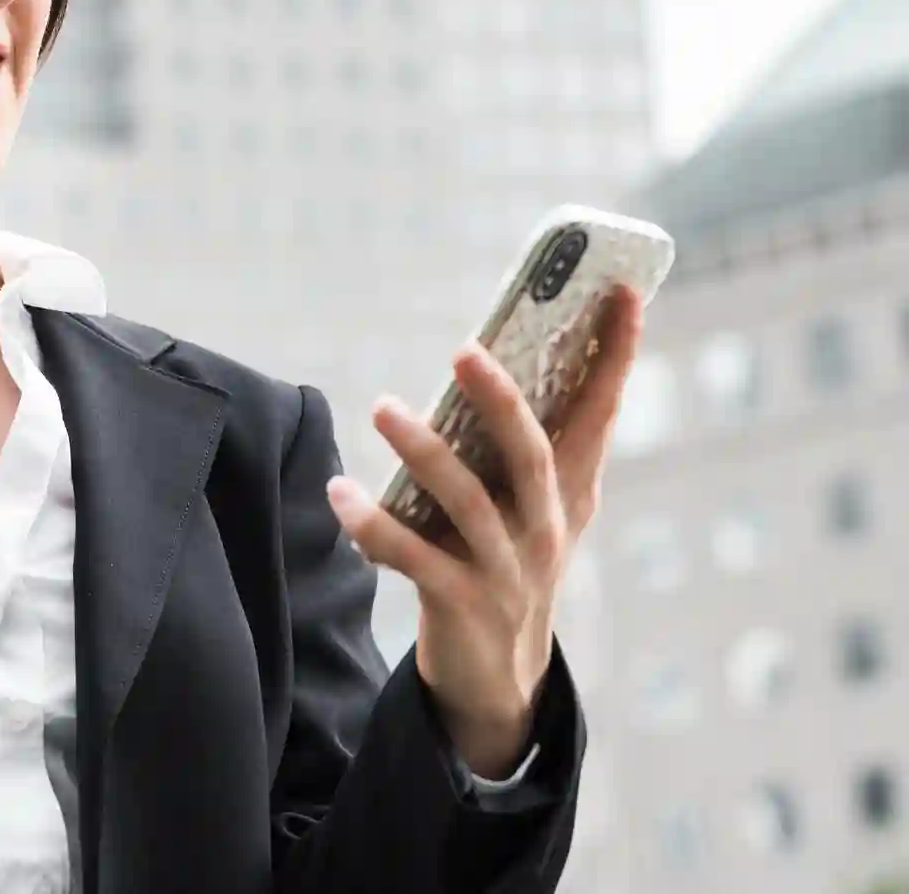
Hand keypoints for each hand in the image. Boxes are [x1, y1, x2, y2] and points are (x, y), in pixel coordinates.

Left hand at [325, 286, 644, 776]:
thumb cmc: (505, 562)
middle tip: (464, 350)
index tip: (625, 292)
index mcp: (570, 493)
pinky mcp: (462, 604)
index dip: (616, 355)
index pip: (600, 413)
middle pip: (531, 455)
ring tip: (382, 406)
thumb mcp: (527, 506)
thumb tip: (485, 358)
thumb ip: (517, 442)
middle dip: (501, 402)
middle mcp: (548, 527)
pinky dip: (374, 525)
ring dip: (423, 452)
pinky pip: (414, 558)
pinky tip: (340, 490)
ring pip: (468, 503)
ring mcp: (509, 569)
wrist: (497, 676)